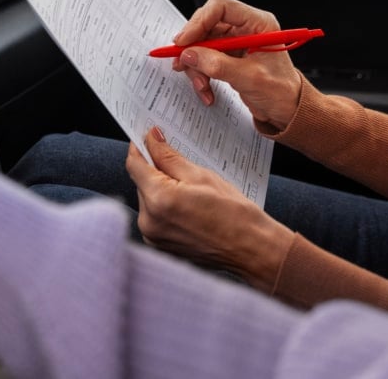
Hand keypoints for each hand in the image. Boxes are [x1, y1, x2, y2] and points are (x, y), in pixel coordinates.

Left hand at [126, 127, 293, 291]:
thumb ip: (169, 156)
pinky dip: (165, 206)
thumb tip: (151, 139)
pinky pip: (154, 216)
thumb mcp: (201, 175)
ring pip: (147, 199)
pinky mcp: (160, 246)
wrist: (253, 250)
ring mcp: (153, 236)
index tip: (147, 137)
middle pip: (140, 182)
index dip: (140, 147)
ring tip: (190, 189)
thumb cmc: (233, 213)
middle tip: (178, 162)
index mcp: (159, 200)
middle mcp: (149, 221)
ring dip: (160, 188)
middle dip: (155, 169)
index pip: (134, 164)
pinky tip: (187, 204)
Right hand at [173, 0, 301, 131]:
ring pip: (201, 43)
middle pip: (207, 25)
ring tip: (201, 84)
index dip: (199, 21)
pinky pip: (203, 58)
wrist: (287, 109)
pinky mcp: (227, 55)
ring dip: (195, 65)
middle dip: (193, 47)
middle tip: (182, 62)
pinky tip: (206, 88)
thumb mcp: (250, 78)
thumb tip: (190, 55)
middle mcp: (245, 28)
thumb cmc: (281, 91)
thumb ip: (218, 65)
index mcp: (257, 23)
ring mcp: (235, 41)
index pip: (221, 7)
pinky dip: (200, 74)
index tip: (184, 41)